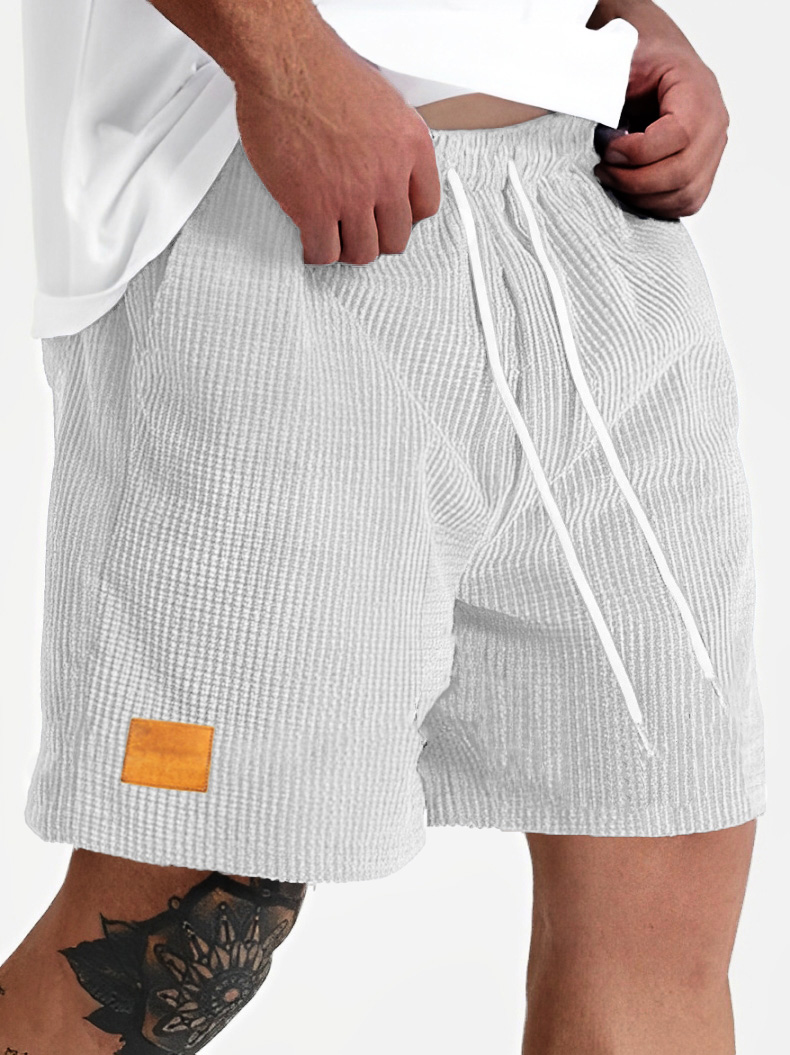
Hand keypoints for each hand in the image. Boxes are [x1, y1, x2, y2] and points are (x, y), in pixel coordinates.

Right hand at [234, 16, 440, 265]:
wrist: (285, 62)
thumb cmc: (325, 70)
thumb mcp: (384, 101)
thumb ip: (391, 141)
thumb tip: (386, 163)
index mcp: (411, 146)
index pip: (426, 207)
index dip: (405, 217)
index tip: (389, 216)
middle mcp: (388, 174)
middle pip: (395, 238)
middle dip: (376, 238)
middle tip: (358, 231)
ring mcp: (352, 194)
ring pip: (362, 252)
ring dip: (347, 249)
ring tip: (333, 236)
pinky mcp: (314, 206)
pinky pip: (323, 251)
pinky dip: (316, 252)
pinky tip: (310, 239)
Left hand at [593, 6, 728, 217]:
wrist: (659, 61)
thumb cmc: (642, 60)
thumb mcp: (623, 55)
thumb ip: (608, 79)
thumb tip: (583, 104)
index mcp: (698, 92)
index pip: (679, 136)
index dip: (637, 152)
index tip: (606, 149)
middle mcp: (713, 125)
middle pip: (682, 173)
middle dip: (634, 181)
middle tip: (602, 170)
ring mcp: (711, 152)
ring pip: (684, 196)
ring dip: (641, 196)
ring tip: (612, 178)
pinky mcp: (701, 173)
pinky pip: (683, 203)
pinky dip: (652, 204)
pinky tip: (628, 188)